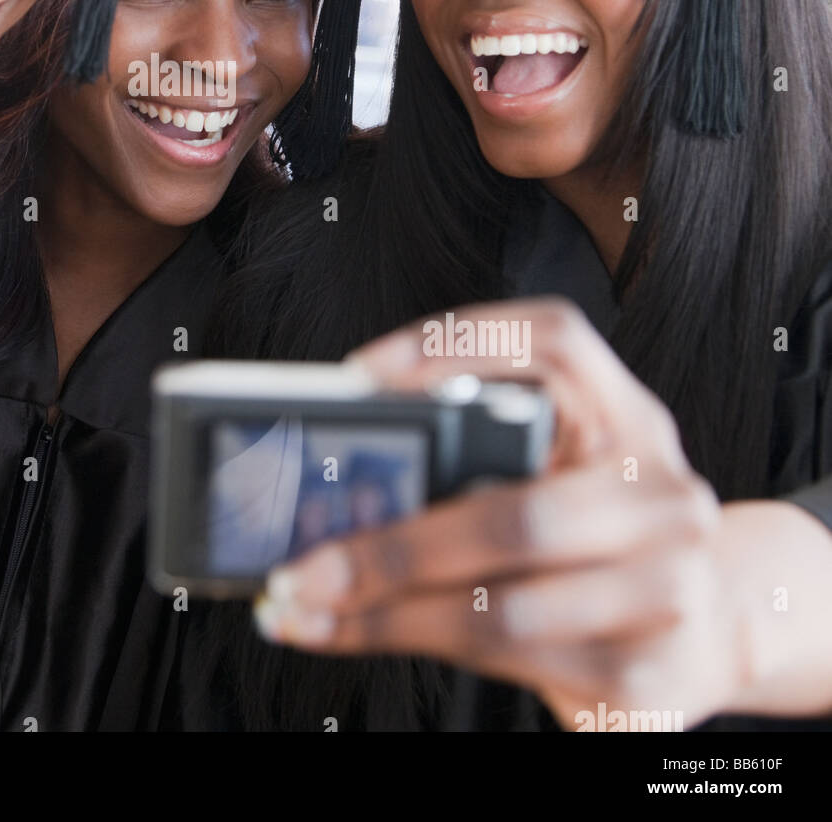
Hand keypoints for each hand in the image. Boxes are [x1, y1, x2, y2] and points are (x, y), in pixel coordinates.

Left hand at [254, 297, 751, 729]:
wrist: (719, 626)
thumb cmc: (603, 537)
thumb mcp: (563, 472)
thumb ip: (482, 453)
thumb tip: (342, 469)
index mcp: (631, 420)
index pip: (556, 341)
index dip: (457, 342)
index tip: (359, 377)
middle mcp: (662, 496)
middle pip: (515, 514)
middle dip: (393, 544)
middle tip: (302, 561)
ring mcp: (668, 592)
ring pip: (501, 608)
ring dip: (385, 613)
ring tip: (305, 605)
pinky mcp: (647, 679)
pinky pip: (510, 667)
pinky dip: (413, 646)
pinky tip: (355, 633)